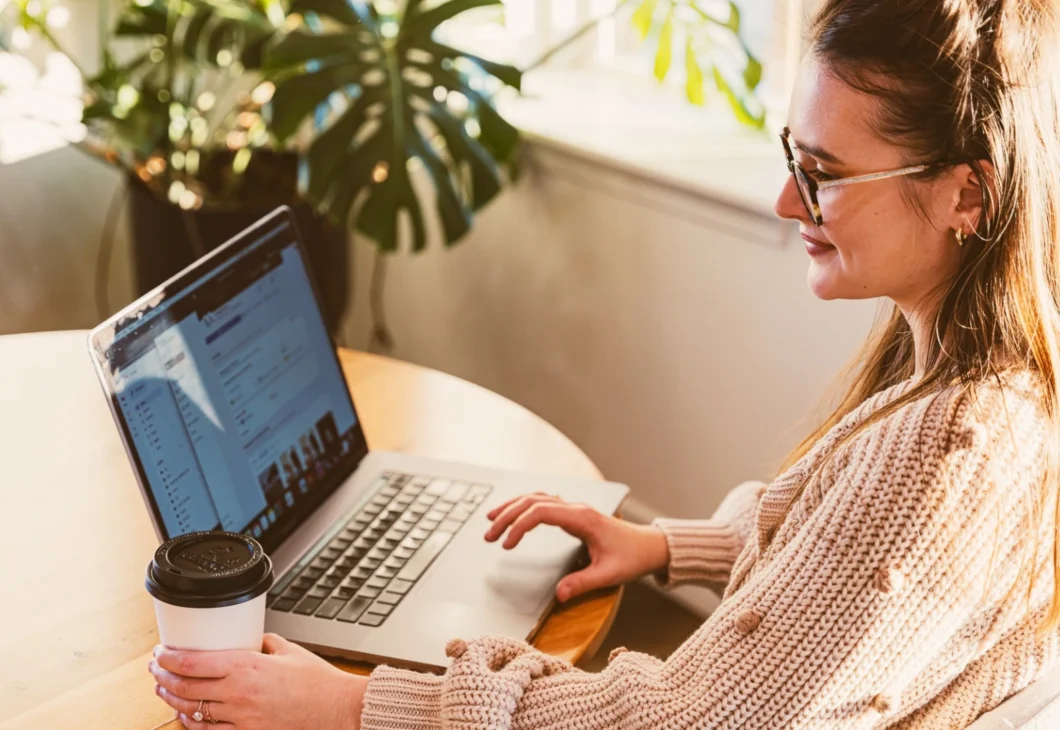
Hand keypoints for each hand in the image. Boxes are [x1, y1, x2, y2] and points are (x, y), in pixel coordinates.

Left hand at [149, 633, 367, 728]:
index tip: (160, 652)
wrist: (335, 709)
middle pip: (185, 687)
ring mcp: (240, 718)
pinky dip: (192, 722)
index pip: (193, 663)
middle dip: (163, 677)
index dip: (169, 658)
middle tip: (155, 668)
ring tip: (163, 689)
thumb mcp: (288, 650)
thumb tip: (249, 638)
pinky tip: (186, 714)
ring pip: (192, 711)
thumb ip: (263, 642)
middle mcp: (238, 694)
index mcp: (247, 667)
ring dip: (172, 699)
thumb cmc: (316, 681)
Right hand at [484, 492, 669, 601]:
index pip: (540, 512)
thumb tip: (559, 595)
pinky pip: (544, 502)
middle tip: (488, 534)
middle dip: (508, 515)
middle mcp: (575, 508)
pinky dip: (525, 506)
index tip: (506, 545)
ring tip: (491, 520)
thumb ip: (582, 584)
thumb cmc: (632, 558)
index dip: (519, 526)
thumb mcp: (609, 575)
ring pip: (537, 497)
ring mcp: (574, 509)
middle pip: (533, 501)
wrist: (650, 546)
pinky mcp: (574, 514)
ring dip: (513, 507)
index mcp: (582, 518)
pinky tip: (514, 515)